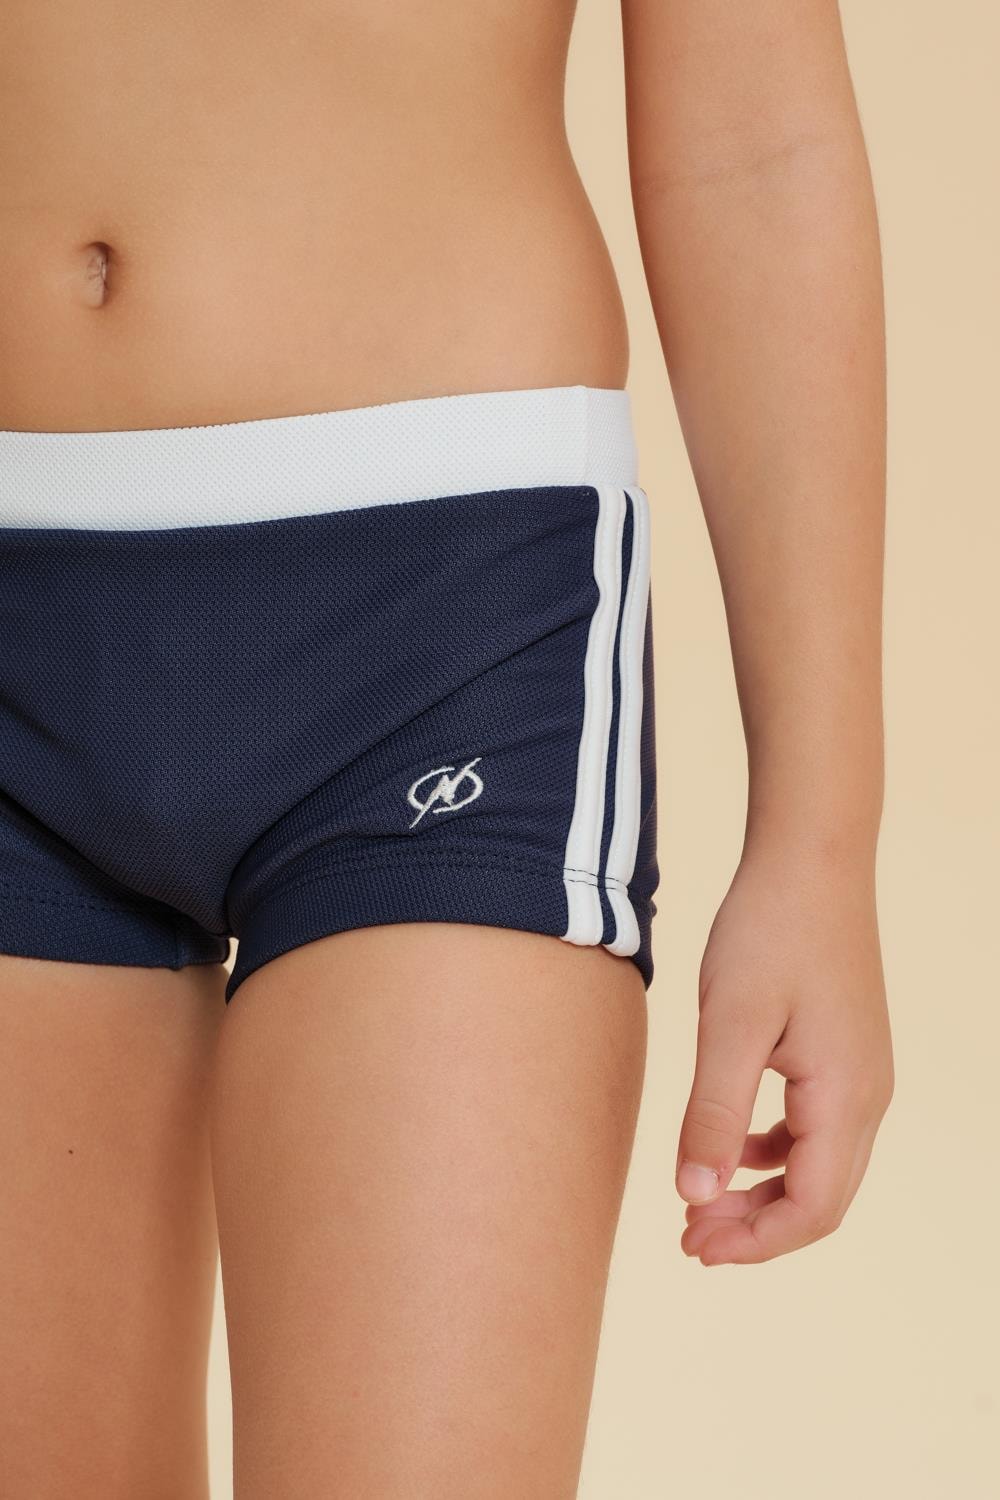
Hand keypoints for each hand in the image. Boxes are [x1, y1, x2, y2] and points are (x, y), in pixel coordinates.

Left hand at [675, 837, 893, 1263]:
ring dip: (762, 1193)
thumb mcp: (730, 1024)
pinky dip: (771, 1153)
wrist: (811, 860)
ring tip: (699, 1202)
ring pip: (818, 1166)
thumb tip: (694, 1195)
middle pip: (821, 1198)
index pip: (813, 1208)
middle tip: (687, 1238)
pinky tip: (728, 1147)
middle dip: (755, 1228)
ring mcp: (860, 1074)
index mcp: (845, 1096)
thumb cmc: (769, 932)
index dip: (755, 1242)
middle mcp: (867, 1095)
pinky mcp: (843, 1054)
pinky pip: (814, 1129)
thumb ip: (715, 1113)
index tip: (694, 1247)